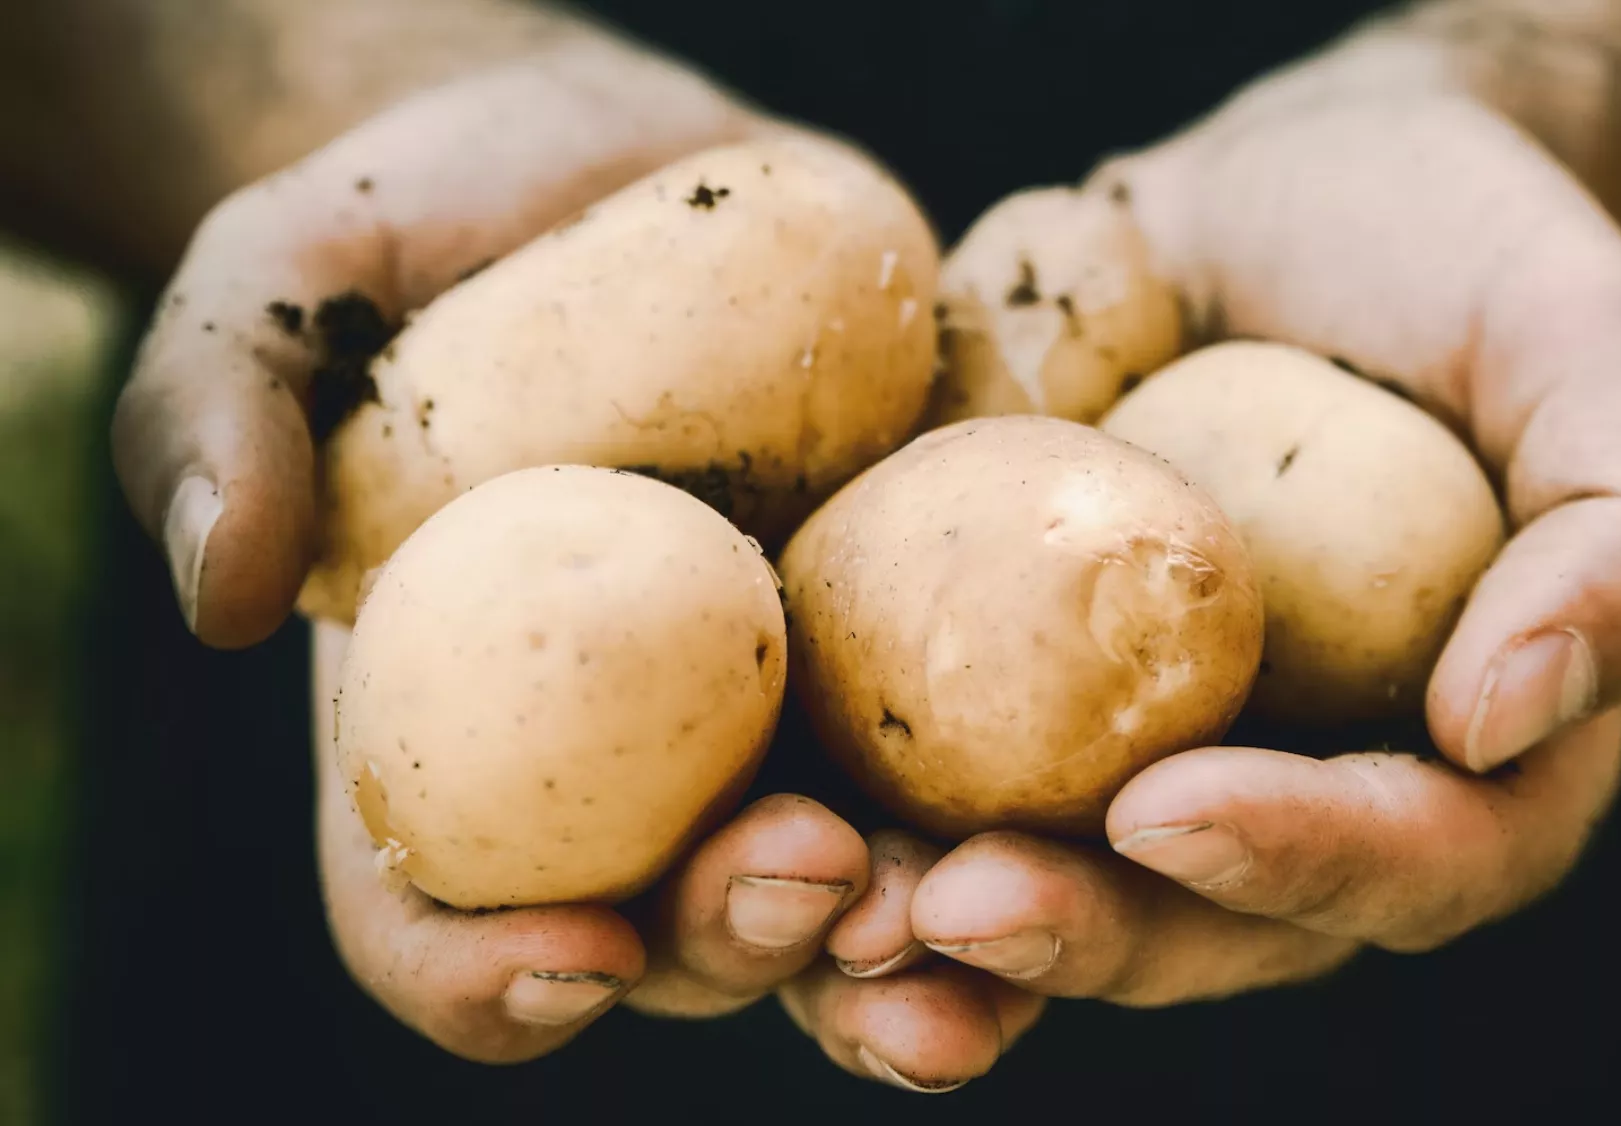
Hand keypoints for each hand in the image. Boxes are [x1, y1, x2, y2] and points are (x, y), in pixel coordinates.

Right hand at [121, 43, 1039, 1080]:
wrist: (611, 165)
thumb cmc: (420, 234)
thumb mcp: (285, 282)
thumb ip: (217, 411)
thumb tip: (225, 590)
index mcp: (450, 740)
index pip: (434, 922)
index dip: (484, 976)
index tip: (572, 953)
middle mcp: (624, 772)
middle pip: (673, 936)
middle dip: (744, 943)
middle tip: (813, 873)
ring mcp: (779, 718)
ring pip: (848, 892)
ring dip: (917, 932)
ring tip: (979, 894)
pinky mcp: (913, 638)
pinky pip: (981, 752)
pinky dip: (1037, 798)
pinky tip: (1109, 789)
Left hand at [803, 87, 1620, 1081]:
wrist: (1285, 192)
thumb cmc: (1463, 259)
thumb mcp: (1594, 349)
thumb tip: (1511, 715)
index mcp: (1461, 763)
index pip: (1405, 862)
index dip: (1296, 861)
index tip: (1174, 807)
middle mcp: (1290, 796)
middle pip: (1201, 930)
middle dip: (1081, 936)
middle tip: (959, 908)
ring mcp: (1133, 760)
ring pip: (1043, 906)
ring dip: (928, 947)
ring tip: (831, 910)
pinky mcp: (999, 698)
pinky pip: (917, 799)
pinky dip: (835, 832)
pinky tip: (749, 831)